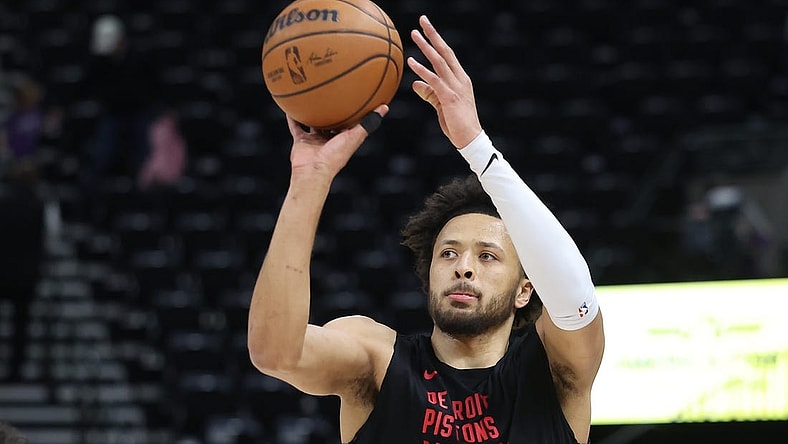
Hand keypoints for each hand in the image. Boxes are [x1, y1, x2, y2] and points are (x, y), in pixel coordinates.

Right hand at [286, 105, 388, 179]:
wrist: (313, 171)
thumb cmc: (335, 157)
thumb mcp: (354, 137)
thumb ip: (368, 123)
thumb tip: (385, 107)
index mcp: (344, 139)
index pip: (351, 123)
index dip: (354, 112)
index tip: (356, 97)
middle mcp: (330, 139)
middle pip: (332, 122)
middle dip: (333, 110)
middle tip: (333, 92)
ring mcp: (315, 140)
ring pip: (313, 123)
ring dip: (312, 112)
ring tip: (311, 96)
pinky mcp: (301, 141)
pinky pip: (295, 126)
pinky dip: (292, 116)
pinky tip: (290, 104)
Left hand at [408, 15, 481, 148]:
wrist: (470, 139)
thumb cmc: (457, 124)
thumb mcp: (441, 105)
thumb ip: (429, 93)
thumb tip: (415, 83)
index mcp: (461, 79)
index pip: (448, 55)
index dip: (437, 40)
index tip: (428, 28)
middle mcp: (460, 79)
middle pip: (445, 51)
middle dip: (433, 34)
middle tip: (422, 20)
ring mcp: (456, 87)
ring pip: (439, 62)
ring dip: (426, 47)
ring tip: (413, 34)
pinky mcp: (449, 97)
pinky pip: (434, 80)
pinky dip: (422, 70)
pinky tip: (411, 62)